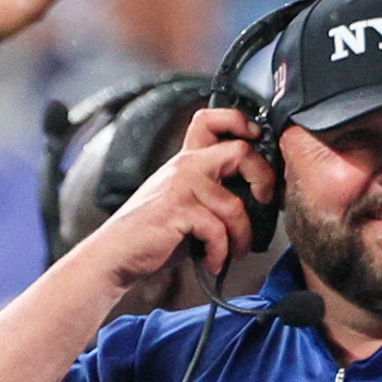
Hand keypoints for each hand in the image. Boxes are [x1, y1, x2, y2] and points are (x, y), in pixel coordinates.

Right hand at [68, 104, 273, 290]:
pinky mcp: (176, 209)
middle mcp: (184, 166)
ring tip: (234, 252)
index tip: (257, 139)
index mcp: (187, 161)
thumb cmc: (156, 232)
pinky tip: (213, 261)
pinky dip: (220, 252)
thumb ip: (213, 191)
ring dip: (241, 236)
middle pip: (239, 152)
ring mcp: (180, 186)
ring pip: (234, 206)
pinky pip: (217, 230)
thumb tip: (258, 199)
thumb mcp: (185, 202)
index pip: (210, 120)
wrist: (117, 253)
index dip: (239, 122)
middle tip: (264, 202)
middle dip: (263, 179)